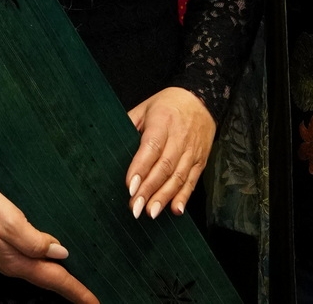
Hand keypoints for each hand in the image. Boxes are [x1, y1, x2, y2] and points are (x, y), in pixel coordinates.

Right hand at [0, 181, 97, 303]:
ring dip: (61, 278)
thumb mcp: (9, 221)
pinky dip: (49, 263)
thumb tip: (62, 253)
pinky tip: (56, 257)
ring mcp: (8, 255)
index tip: (95, 302)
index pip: (54, 279)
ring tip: (80, 283)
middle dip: (71, 290)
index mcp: (17, 261)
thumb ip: (35, 240)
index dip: (76, 291)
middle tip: (91, 298)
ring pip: (42, 271)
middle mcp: (14, 262)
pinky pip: (34, 259)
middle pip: (49, 280)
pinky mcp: (5, 243)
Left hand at [125, 87, 214, 218]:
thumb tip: (109, 144)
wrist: (202, 99)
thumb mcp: (145, 108)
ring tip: (150, 213)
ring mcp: (192, 151)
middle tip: (135, 207)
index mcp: (163, 121)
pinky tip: (175, 210)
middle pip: (164, 166)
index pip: (152, 147)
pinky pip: (192, 181)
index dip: (141, 168)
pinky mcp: (201, 160)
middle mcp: (179, 137)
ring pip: (178, 177)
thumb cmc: (168, 104)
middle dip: (149, 189)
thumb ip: (129, 125)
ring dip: (164, 197)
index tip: (130, 186)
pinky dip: (184, 197)